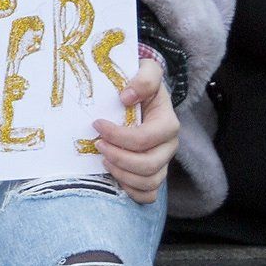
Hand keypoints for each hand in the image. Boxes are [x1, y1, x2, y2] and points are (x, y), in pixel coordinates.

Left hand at [91, 59, 179, 204]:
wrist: (141, 94)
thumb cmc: (140, 84)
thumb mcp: (146, 70)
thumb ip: (144, 77)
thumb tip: (126, 97)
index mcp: (167, 122)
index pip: (146, 138)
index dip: (119, 136)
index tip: (97, 124)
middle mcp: (168, 145)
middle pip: (149, 165)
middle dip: (119, 157)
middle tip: (98, 145)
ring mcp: (162, 162)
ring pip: (149, 182)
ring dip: (122, 174)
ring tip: (103, 160)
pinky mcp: (154, 174)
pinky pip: (148, 195)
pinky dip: (131, 191)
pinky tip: (115, 176)